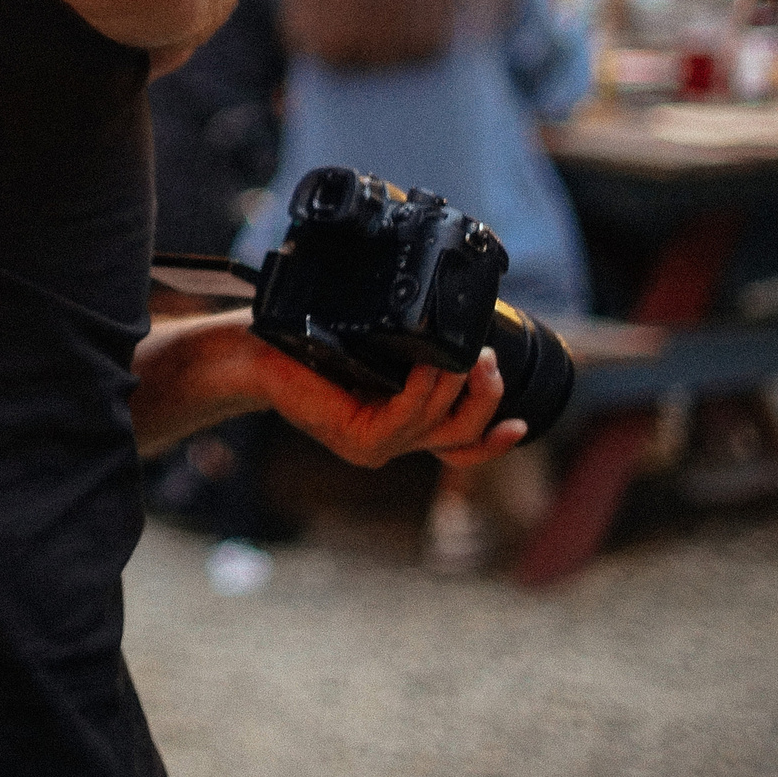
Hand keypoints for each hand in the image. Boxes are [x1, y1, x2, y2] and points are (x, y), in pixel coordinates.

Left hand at [249, 343, 518, 469]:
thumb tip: (455, 328)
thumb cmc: (306, 346)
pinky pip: (408, 416)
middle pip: (462, 438)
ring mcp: (375, 447)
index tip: (523, 425)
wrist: (254, 355)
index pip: (458, 448)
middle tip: (489, 359)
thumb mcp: (371, 348)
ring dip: (458, 386)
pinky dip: (425, 390)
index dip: (494, 443)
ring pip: (440, 424)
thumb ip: (411, 353)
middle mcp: (391, 442)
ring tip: (465, 352)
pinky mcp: (358, 439)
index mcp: (399, 425)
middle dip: (487, 399)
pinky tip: (430, 365)